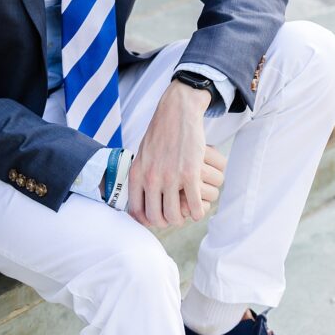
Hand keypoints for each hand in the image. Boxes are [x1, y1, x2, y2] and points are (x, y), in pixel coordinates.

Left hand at [127, 82, 225, 229]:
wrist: (177, 112)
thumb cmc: (160, 134)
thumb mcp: (141, 156)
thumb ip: (140, 177)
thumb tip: (138, 203)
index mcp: (137, 174)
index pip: (137, 211)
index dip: (147, 221)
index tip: (156, 220)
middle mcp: (151, 178)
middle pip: (156, 217)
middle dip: (166, 222)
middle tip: (174, 216)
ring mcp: (171, 177)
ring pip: (174, 216)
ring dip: (181, 219)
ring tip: (185, 212)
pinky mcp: (190, 174)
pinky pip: (194, 206)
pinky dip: (197, 212)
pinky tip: (198, 207)